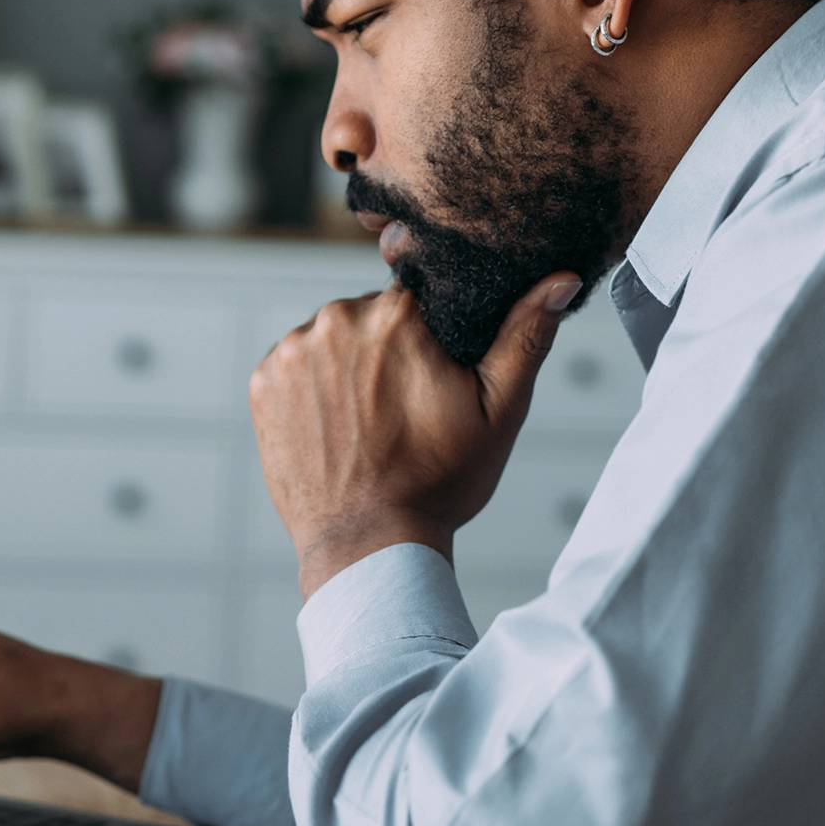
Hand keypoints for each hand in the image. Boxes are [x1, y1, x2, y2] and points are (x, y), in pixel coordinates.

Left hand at [248, 274, 579, 597]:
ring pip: (331, 342)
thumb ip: (526, 336)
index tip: (433, 376)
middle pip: (370, 317)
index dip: (430, 336)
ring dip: (347, 370)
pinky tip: (334, 430)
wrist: (367, 545)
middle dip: (387, 352)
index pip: (418, 297)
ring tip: (367, 426)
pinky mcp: (263, 383)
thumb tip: (561, 280)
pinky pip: (294, 368)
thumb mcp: (498, 411)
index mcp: (397, 315)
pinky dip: (311, 392)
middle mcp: (336, 320)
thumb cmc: (437, 483)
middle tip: (404, 410)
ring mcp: (292, 352)